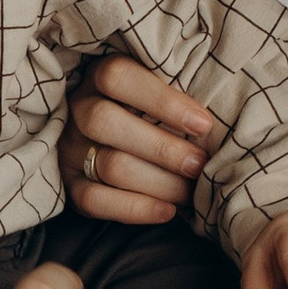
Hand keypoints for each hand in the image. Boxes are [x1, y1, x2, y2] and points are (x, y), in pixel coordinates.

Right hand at [61, 53, 217, 225]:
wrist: (112, 138)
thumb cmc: (151, 108)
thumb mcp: (157, 85)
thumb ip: (178, 84)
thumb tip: (217, 109)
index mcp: (97, 76)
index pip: (118, 78)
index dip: (162, 101)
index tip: (203, 124)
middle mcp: (77, 109)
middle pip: (108, 123)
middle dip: (163, 149)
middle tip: (200, 165)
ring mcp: (70, 148)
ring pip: (109, 165)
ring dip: (159, 182)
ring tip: (192, 191)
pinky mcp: (70, 184)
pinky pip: (94, 200)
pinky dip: (135, 208)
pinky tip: (169, 211)